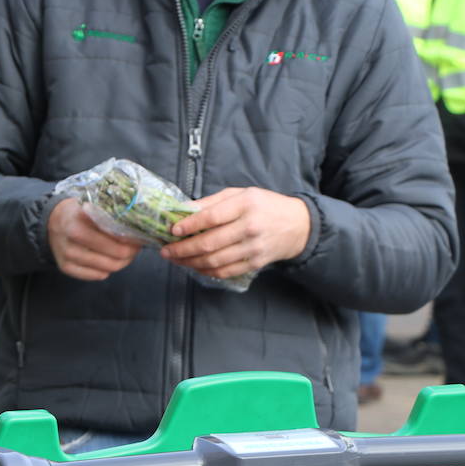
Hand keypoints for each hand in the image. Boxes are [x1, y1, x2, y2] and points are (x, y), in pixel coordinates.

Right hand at [47, 197, 141, 280]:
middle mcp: (72, 243)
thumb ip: (109, 216)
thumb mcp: (91, 206)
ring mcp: (68, 258)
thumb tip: (136, 228)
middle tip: (136, 247)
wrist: (51, 221)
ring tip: (126, 253)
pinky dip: (107, 269)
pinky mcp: (66, 268)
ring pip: (108, 268)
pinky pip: (97, 276)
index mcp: (78, 225)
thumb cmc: (77, 212)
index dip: (132, 240)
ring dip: (122, 262)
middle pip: (115, 257)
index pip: (116, 240)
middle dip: (130, 253)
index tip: (139, 236)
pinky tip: (108, 259)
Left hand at [160, 187, 309, 279]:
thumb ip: (212, 201)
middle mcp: (250, 227)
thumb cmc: (264, 205)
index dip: (189, 225)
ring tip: (175, 259)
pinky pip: (225, 271)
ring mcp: (253, 248)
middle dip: (183, 249)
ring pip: (215, 261)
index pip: (211, 217)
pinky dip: (206, 271)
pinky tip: (194, 266)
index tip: (172, 230)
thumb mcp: (240, 194)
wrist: (298, 225)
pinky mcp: (255, 263)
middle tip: (166, 250)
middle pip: (210, 243)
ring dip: (190, 262)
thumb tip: (183, 210)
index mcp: (245, 205)